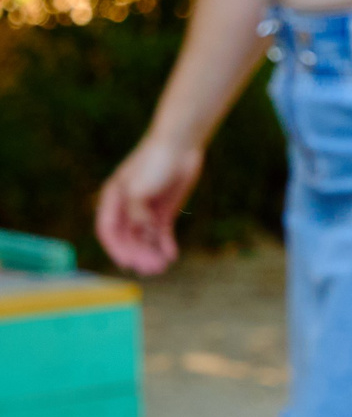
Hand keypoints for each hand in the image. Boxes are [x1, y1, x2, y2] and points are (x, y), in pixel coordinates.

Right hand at [95, 140, 202, 275]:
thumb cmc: (154, 162)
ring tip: (162, 266)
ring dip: (151, 254)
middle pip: (128, 238)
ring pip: (145, 239)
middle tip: (151, 269)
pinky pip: (162, 234)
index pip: (107, 229)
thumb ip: (136, 213)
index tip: (127, 264)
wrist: (179, 147)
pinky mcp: (164, 211)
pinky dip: (165, 245)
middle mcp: (127, 206)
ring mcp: (146, 210)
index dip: (115, 248)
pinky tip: (172, 255)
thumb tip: (141, 235)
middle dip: (137, 254)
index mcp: (113, 198)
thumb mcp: (139, 188)